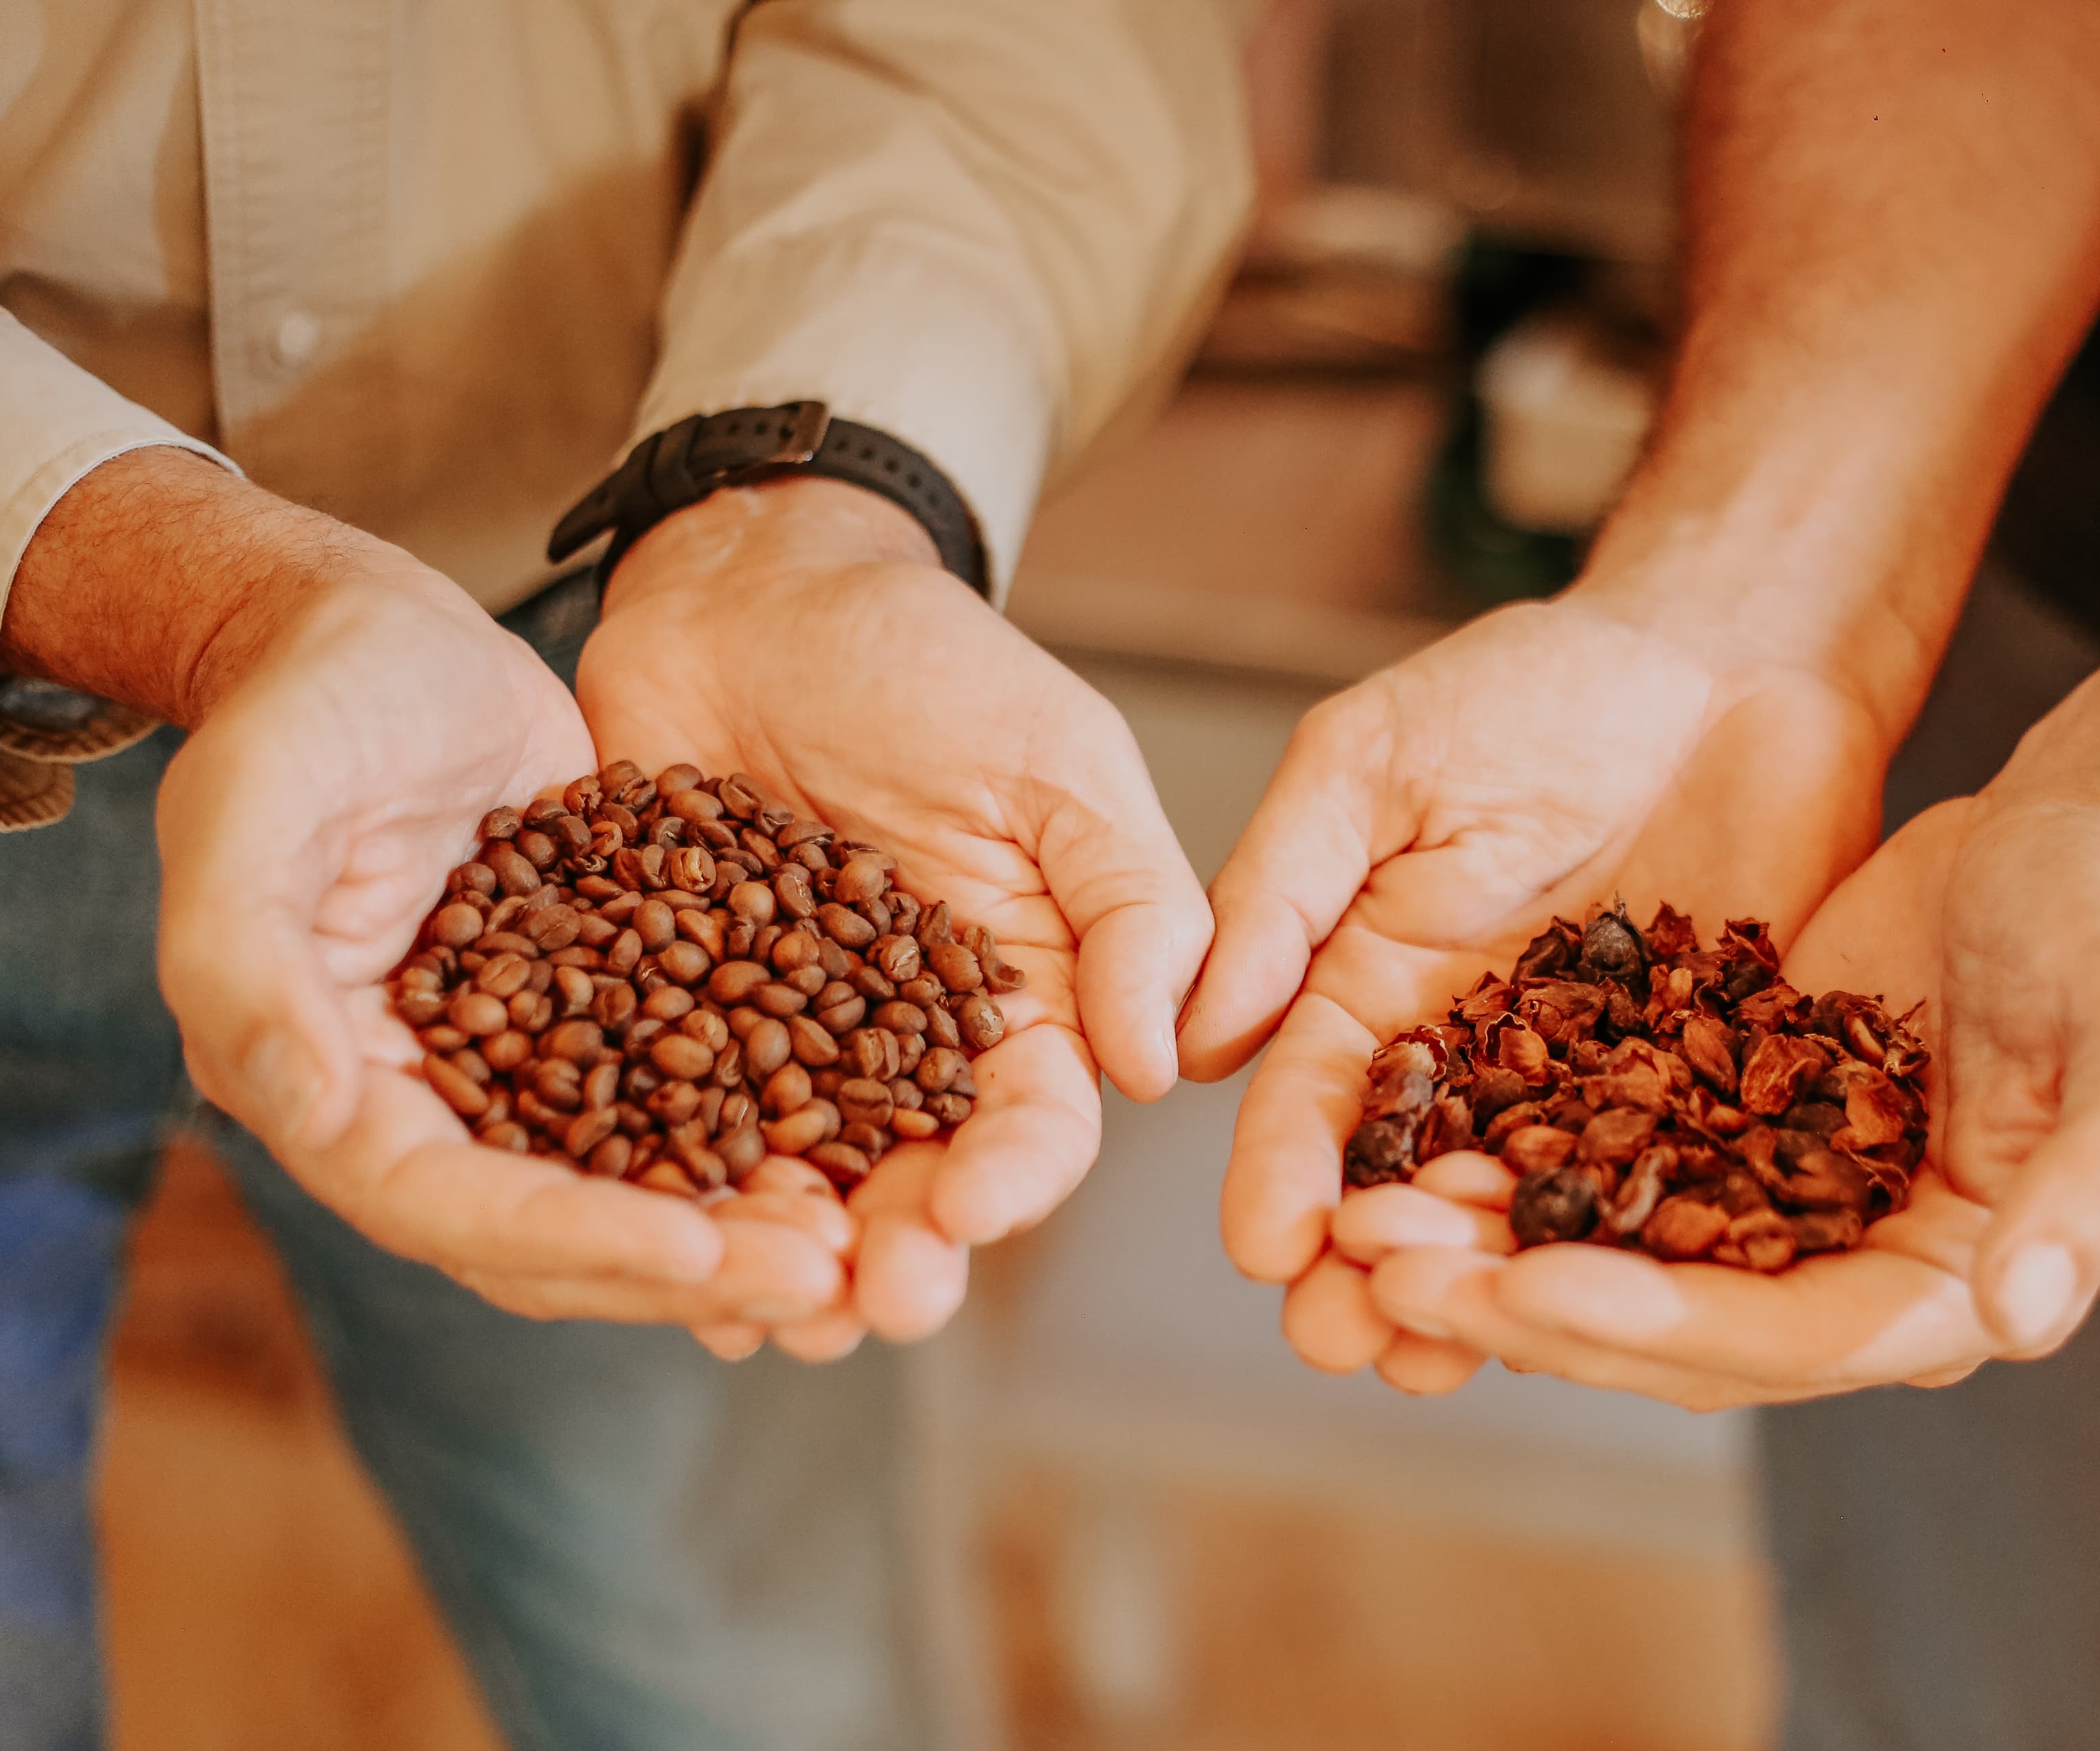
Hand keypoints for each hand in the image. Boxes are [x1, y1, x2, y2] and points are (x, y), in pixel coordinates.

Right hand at [156, 548, 842, 1329]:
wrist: (374, 632)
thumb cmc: (301, 704)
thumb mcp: (249, 807)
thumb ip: (244, 960)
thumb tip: (308, 1108)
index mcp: (326, 1087)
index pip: (449, 1205)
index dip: (569, 1238)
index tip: (695, 1252)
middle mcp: (426, 1105)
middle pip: (560, 1232)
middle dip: (689, 1266)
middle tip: (825, 1278)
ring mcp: (520, 1066)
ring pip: (638, 1184)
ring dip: (743, 1224)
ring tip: (859, 1241)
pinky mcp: (599, 1012)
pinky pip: (686, 1097)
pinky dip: (763, 1134)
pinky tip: (863, 1147)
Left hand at [580, 478, 1209, 1357]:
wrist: (750, 591)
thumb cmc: (928, 662)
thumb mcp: (1058, 763)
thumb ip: (1133, 906)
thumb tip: (1161, 1066)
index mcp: (1019, 999)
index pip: (1037, 1119)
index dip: (1012, 1177)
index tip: (970, 1208)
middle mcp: (904, 1046)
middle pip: (912, 1180)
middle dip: (898, 1254)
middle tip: (869, 1304)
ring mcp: (778, 1041)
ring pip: (790, 1181)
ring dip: (784, 1256)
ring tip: (766, 1311)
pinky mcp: (661, 1018)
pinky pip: (659, 1126)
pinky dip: (658, 1193)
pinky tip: (646, 1246)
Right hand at [1181, 593, 1888, 1392]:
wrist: (1734, 656)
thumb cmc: (1541, 686)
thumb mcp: (1376, 762)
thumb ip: (1288, 887)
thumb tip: (1198, 1037)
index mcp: (1374, 979)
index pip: (1311, 1095)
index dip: (1281, 1173)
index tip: (1262, 1249)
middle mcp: (1473, 1053)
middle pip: (1406, 1185)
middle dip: (1367, 1267)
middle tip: (1338, 1344)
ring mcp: (1590, 1081)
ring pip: (1524, 1213)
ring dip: (1480, 1293)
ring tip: (1436, 1369)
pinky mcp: (1707, 1090)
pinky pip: (1665, 1191)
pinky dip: (1631, 1259)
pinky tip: (1604, 1324)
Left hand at [1346, 787, 2099, 1406]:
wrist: (2086, 833)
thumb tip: (2021, 1312)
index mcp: (1950, 1284)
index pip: (1787, 1341)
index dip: (1656, 1326)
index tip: (1529, 1290)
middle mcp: (1852, 1270)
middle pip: (1671, 1323)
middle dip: (1526, 1305)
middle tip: (1386, 1272)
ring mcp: (1782, 1203)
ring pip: (1615, 1255)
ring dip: (1490, 1247)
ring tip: (1362, 1218)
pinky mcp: (1730, 1122)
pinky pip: (1606, 1164)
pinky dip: (1518, 1162)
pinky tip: (1413, 1138)